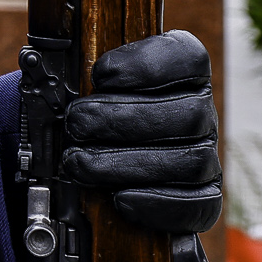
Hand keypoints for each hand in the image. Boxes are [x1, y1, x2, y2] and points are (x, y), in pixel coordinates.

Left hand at [59, 29, 220, 233]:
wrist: (103, 162)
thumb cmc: (96, 116)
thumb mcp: (89, 88)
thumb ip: (87, 76)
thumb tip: (54, 72)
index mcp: (183, 75)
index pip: (188, 58)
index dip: (146, 64)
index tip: (99, 75)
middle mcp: (201, 113)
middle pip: (188, 115)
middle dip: (122, 120)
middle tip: (76, 123)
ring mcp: (207, 156)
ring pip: (191, 160)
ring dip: (127, 164)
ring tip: (80, 163)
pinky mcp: (204, 197)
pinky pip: (197, 204)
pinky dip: (155, 202)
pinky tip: (119, 199)